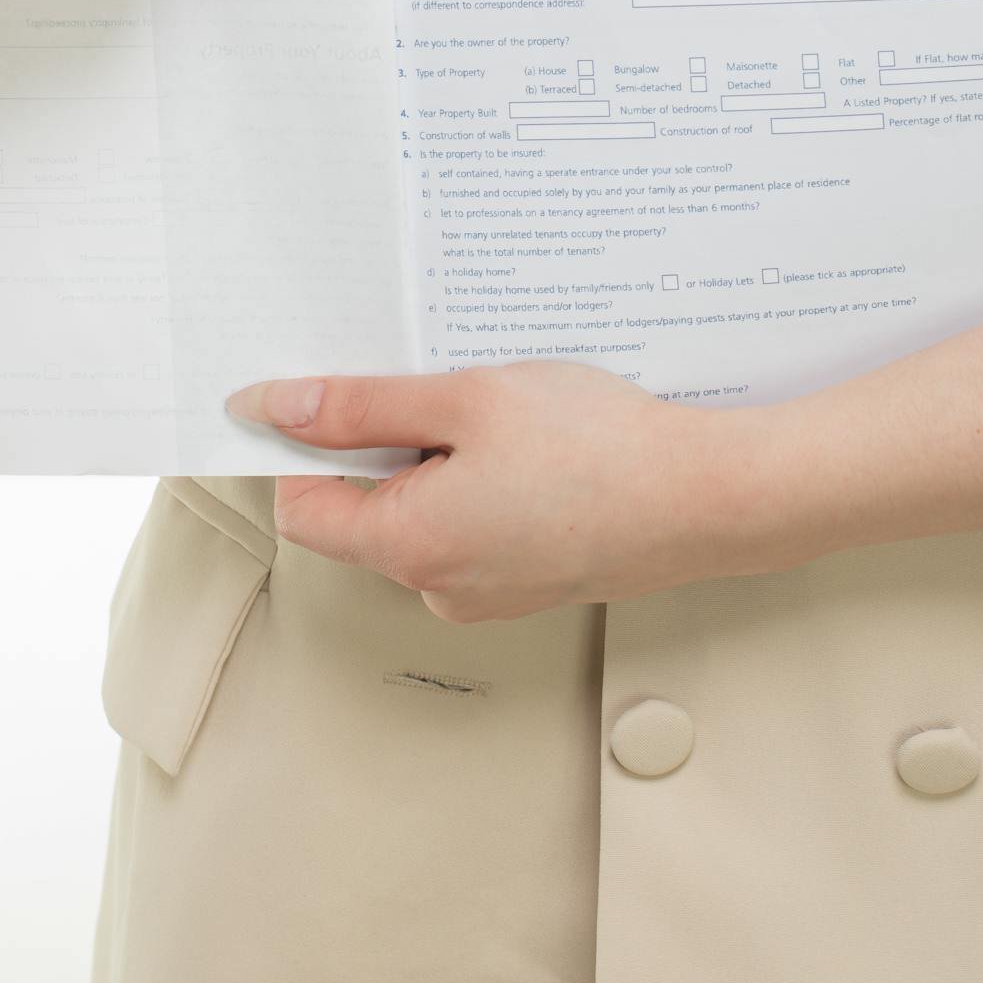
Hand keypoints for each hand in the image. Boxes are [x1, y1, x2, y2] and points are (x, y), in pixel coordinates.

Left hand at [226, 361, 785, 621]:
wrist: (705, 498)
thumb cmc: (596, 449)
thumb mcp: (467, 401)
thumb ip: (364, 407)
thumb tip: (277, 408)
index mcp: (407, 546)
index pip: (304, 506)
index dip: (306, 444)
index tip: (337, 393)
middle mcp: (437, 587)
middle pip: (369, 509)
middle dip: (394, 443)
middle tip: (451, 389)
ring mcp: (487, 593)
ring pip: (428, 515)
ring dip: (448, 461)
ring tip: (510, 418)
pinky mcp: (529, 583)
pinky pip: (478, 528)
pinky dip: (490, 485)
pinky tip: (539, 450)